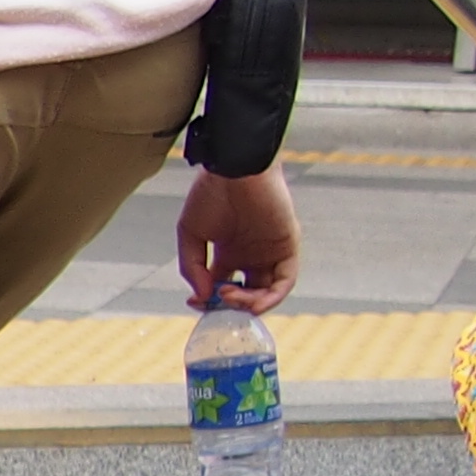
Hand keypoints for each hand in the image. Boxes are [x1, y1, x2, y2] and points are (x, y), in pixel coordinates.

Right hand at [177, 167, 299, 314]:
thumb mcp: (189, 233)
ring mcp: (270, 251)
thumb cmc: (210, 193)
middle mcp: (250, 254)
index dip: (209, 300)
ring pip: (267, 291)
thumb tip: (201, 295)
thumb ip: (192, 266)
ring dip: (250, 304)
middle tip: (217, 301)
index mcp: (228, 252)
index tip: (195, 302)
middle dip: (230, 305)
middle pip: (247, 294)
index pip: (221, 287)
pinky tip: (254, 300)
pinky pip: (285, 280)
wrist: (234, 170)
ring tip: (230, 297)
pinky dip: (272, 296)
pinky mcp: (287, 246)